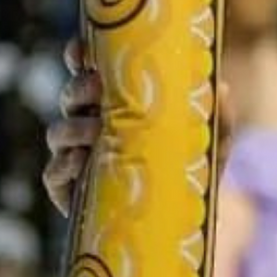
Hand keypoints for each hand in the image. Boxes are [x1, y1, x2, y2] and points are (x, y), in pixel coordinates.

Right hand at [41, 38, 238, 217]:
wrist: (181, 227)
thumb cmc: (193, 177)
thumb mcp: (212, 146)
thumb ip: (219, 118)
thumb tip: (223, 87)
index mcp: (114, 107)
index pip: (87, 73)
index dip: (77, 56)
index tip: (81, 48)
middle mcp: (89, 127)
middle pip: (69, 97)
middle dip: (78, 89)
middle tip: (98, 89)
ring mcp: (74, 158)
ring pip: (57, 132)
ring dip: (72, 127)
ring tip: (96, 130)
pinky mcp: (68, 191)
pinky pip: (53, 173)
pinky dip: (63, 166)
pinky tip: (80, 161)